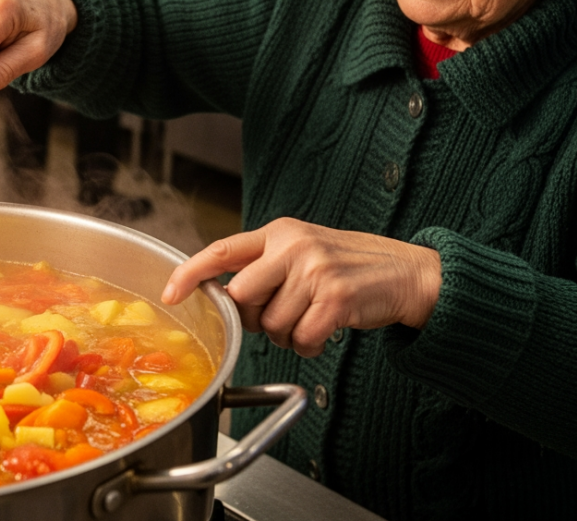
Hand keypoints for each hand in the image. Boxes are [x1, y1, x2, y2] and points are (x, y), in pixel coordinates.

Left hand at [162, 218, 441, 357]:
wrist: (406, 273)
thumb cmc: (349, 267)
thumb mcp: (303, 250)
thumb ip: (265, 266)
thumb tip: (226, 297)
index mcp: (279, 232)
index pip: (221, 251)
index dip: (190, 274)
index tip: (170, 294)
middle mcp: (293, 246)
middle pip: (241, 298)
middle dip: (254, 319)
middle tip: (280, 315)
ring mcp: (315, 271)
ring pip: (271, 325)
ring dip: (287, 335)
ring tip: (311, 319)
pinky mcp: (335, 298)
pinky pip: (300, 339)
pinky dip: (309, 345)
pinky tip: (325, 331)